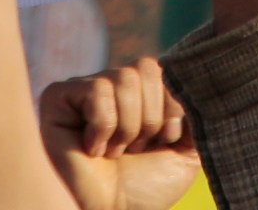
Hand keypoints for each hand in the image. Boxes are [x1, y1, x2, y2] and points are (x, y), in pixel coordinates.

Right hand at [40, 58, 198, 209]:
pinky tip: (92, 150)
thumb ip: (196, 112)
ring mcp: (83, 89)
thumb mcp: (186, 149)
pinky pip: (97, 91)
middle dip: (149, 118)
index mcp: (140, 91)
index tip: (166, 139)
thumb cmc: (144, 189)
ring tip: (115, 152)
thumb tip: (199, 77)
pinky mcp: (58, 98)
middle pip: (145, 68)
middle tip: (135, 149)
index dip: (171, 106)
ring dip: (127, 127)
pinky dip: (103, 127)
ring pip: (124, 78)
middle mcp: (112, 85)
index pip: (165, 68)